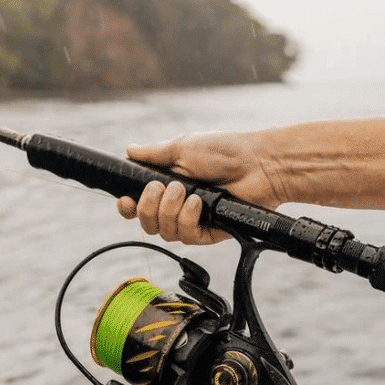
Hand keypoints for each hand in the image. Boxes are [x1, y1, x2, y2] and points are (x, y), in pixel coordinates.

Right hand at [117, 131, 286, 243]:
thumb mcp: (183, 147)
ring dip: (169, 211)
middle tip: (161, 188)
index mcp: (167, 185)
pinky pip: (187, 236)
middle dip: (148, 208)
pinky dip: (188, 219)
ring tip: (185, 191)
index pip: (138, 205)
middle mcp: (177, 205)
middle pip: (147, 223)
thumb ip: (154, 154)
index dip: (128, 208)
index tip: (126, 200)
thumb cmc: (224, 151)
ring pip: (165, 232)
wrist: (258, 164)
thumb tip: (129, 150)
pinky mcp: (209, 232)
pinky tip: (197, 203)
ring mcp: (193, 220)